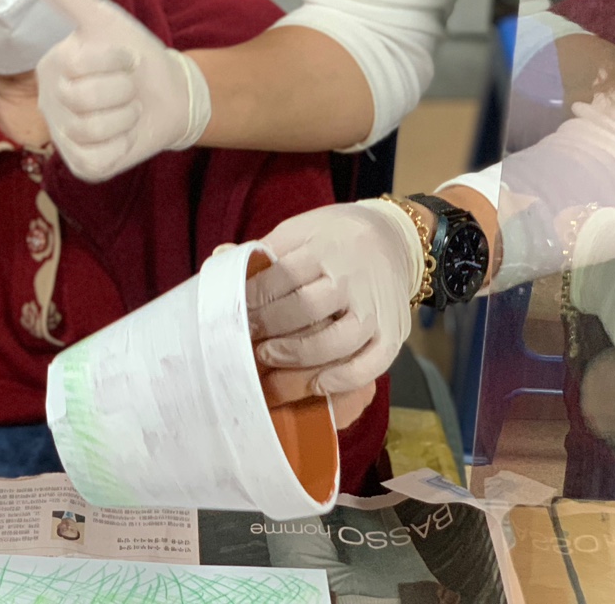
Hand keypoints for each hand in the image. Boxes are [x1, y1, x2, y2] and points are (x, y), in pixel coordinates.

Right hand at [34, 0, 209, 181]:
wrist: (170, 93)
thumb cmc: (135, 55)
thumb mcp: (105, 20)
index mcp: (52, 68)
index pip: (78, 66)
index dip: (114, 61)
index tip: (123, 58)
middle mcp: (50, 104)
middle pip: (84, 100)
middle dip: (123, 90)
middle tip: (128, 88)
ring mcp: (65, 137)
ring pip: (94, 130)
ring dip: (126, 118)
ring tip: (128, 110)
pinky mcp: (83, 165)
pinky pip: (99, 160)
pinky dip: (122, 146)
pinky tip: (124, 136)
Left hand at [247, 201, 422, 396]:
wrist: (395, 240)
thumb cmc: (334, 238)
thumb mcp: (300, 231)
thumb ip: (265, 251)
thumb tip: (219, 259)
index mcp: (326, 247)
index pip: (283, 275)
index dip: (253, 297)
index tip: (233, 311)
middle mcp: (354, 278)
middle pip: (306, 310)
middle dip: (269, 328)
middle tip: (245, 339)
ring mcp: (376, 309)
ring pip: (336, 342)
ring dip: (296, 358)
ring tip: (268, 360)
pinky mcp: (394, 334)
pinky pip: (369, 366)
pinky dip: (340, 380)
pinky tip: (313, 383)